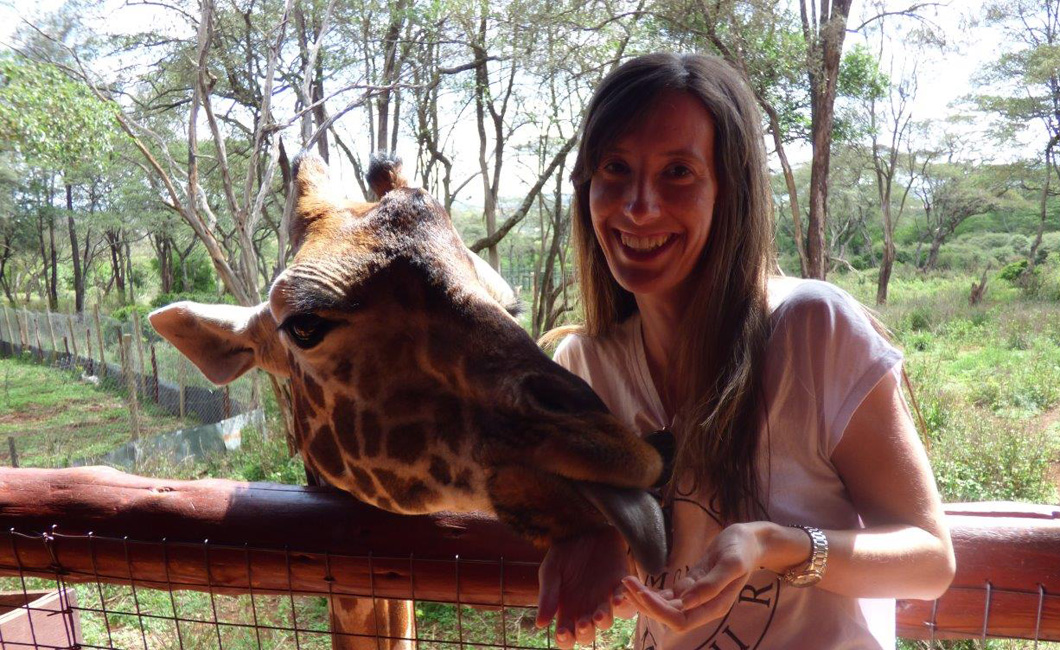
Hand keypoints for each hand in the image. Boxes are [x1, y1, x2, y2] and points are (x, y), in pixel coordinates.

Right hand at [536, 526, 635, 647]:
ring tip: (599, 613)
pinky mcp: (621, 582)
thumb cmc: (564, 549)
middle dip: (586, 633)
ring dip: (604, 620)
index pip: (567, 635)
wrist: (581, 524)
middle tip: (583, 622)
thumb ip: (547, 596)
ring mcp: (604, 597)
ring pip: (609, 621)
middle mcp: (586, 607)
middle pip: (588, 633)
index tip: (562, 633)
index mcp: (567, 608)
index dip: (566, 640)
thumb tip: (541, 624)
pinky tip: (616, 597)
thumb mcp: (551, 570)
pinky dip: (624, 602)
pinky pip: (627, 600)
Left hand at [622, 523, 763, 631]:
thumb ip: (711, 584)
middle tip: (626, 583)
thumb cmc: (742, 549)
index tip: (642, 593)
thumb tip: (685, 603)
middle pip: (668, 616)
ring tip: (626, 581)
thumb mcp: (732, 563)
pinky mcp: (691, 586)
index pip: (680, 620)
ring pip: (665, 606)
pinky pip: (668, 596)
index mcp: (714, 606)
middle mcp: (703, 606)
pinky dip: (653, 592)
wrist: (750, 540)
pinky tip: (638, 584)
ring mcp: (696, 597)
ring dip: (645, 597)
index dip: (659, 611)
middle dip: (646, 603)